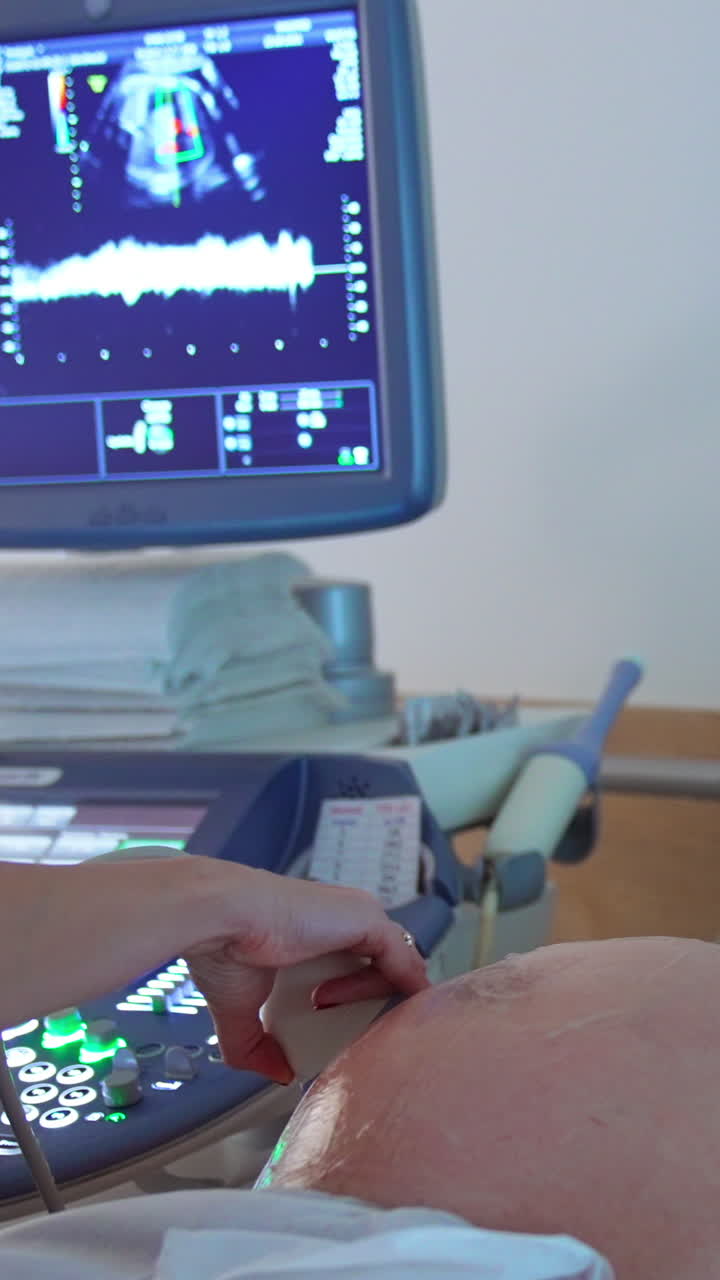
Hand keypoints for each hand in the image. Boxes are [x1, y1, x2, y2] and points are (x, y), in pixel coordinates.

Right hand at [184, 865, 428, 1084]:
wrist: (221, 920)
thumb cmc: (223, 947)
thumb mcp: (240, 1009)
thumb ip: (257, 1045)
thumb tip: (278, 1073)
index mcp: (310, 928)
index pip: (351, 957)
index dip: (354, 992)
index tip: (335, 1023)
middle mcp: (336, 916)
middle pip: (377, 961)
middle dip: (367, 999)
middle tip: (343, 1029)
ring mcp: (355, 914)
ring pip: (391, 961)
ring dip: (378, 997)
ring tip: (347, 1022)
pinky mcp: (367, 919)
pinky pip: (403, 958)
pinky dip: (405, 985)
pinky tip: (399, 1010)